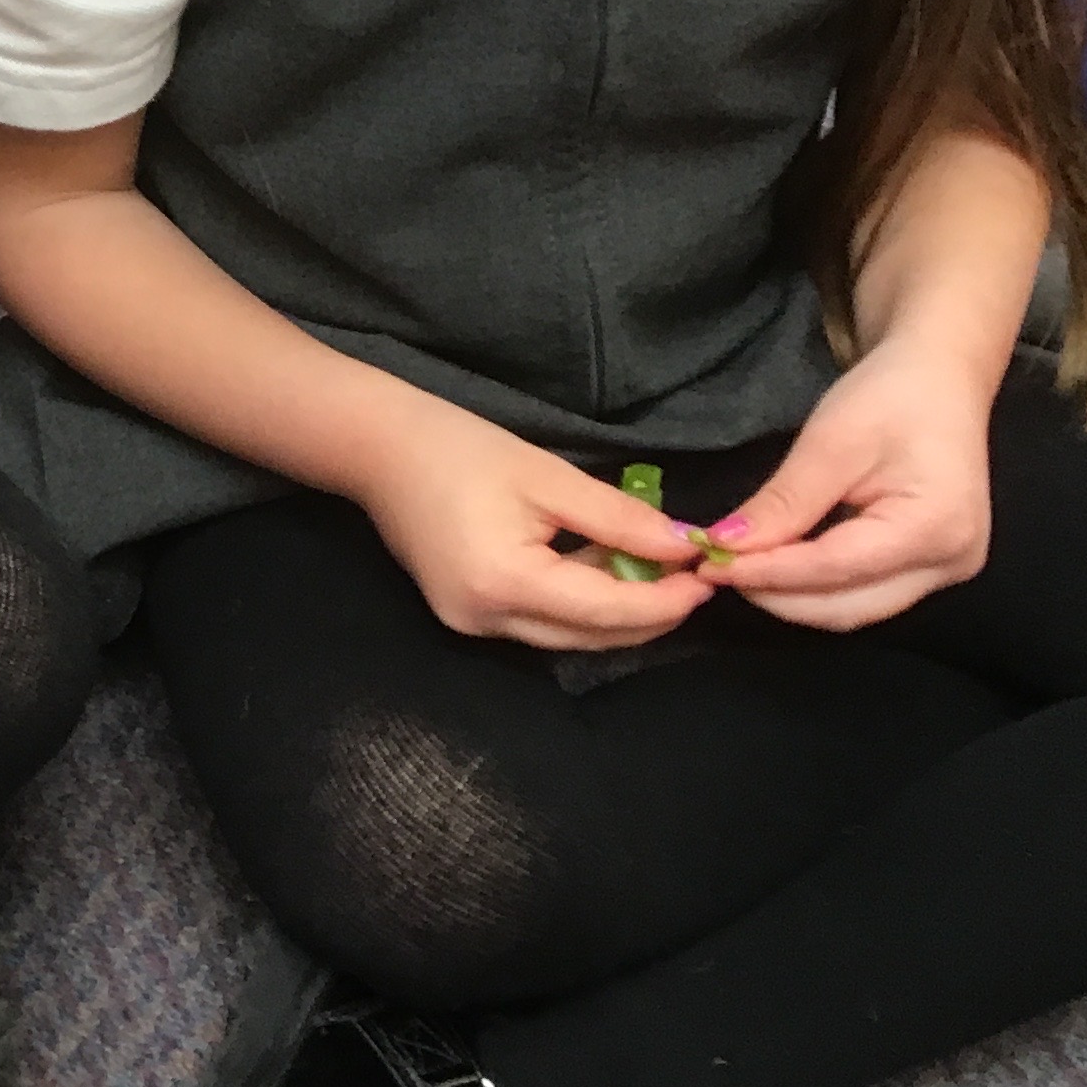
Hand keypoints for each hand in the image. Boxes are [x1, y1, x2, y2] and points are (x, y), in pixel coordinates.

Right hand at [351, 402, 710, 651]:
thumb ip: (619, 518)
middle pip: (590, 638)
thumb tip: (687, 546)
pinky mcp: (464, 615)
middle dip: (649, 615)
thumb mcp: (548, 477)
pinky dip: (579, 603)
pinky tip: (603, 568)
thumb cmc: (458, 449)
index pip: (606, 611)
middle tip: (695, 579)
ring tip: (658, 571)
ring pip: (567, 636)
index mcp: (504, 584)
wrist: (376, 449)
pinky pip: (539, 622)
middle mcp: (485, 620)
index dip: (665, 601)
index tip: (710, 577)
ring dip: (617, 611)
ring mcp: (470, 624)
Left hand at [708, 341, 993, 630]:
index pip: (832, 569)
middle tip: (716, 570)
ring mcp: (948, 570)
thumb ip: (784, 503)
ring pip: (854, 609)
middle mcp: (950, 562)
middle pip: (846, 607)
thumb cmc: (892, 396)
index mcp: (933, 527)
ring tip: (741, 568)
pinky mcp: (933, 567)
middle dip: (776, 595)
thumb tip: (725, 546)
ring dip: (792, 597)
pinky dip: (817, 586)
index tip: (708, 566)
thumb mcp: (830, 443)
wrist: (942, 377)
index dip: (766, 573)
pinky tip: (778, 565)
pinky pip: (866, 593)